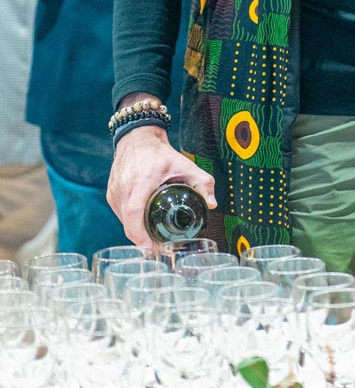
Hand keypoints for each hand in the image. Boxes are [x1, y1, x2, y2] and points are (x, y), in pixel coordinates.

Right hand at [107, 126, 216, 249]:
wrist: (137, 138)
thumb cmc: (161, 154)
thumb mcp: (185, 165)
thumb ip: (202, 182)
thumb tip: (211, 204)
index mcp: (142, 181)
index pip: (134, 212)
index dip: (139, 233)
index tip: (150, 247)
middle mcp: (124, 187)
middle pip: (128, 222)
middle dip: (142, 239)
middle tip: (158, 249)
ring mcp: (114, 190)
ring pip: (123, 219)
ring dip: (136, 231)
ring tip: (152, 238)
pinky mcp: (110, 192)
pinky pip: (119, 213)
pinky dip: (130, 221)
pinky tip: (142, 224)